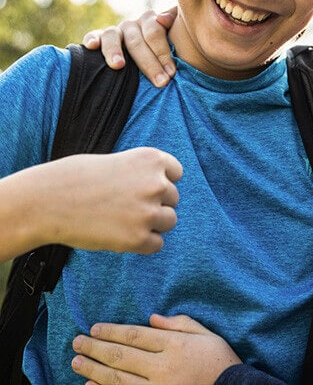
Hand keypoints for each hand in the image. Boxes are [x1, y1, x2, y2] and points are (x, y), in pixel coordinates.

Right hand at [35, 148, 180, 253]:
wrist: (46, 201)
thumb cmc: (76, 179)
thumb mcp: (117, 161)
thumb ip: (143, 173)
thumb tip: (164, 190)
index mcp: (152, 159)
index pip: (176, 173)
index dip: (159, 182)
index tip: (139, 187)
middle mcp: (156, 183)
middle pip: (173, 199)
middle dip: (154, 203)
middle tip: (123, 206)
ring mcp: (148, 212)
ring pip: (169, 221)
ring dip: (151, 224)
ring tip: (122, 220)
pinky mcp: (138, 238)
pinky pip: (157, 244)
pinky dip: (142, 243)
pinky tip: (119, 235)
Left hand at [71, 314, 239, 384]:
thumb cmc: (220, 360)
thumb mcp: (205, 334)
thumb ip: (179, 324)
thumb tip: (152, 319)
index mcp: (175, 345)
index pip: (136, 336)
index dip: (112, 331)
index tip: (95, 328)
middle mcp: (163, 366)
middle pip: (122, 355)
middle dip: (96, 348)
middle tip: (77, 342)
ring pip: (117, 378)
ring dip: (93, 369)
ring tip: (76, 361)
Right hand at [83, 7, 177, 86]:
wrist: (150, 53)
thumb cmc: (167, 50)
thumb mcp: (177, 36)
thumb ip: (174, 22)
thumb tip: (163, 18)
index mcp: (151, 22)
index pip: (155, 33)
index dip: (163, 53)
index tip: (171, 72)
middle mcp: (132, 25)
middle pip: (136, 41)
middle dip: (149, 63)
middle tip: (160, 81)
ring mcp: (115, 31)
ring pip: (112, 36)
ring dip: (114, 50)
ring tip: (118, 66)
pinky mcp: (100, 39)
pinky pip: (93, 35)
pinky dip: (91, 38)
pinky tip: (91, 46)